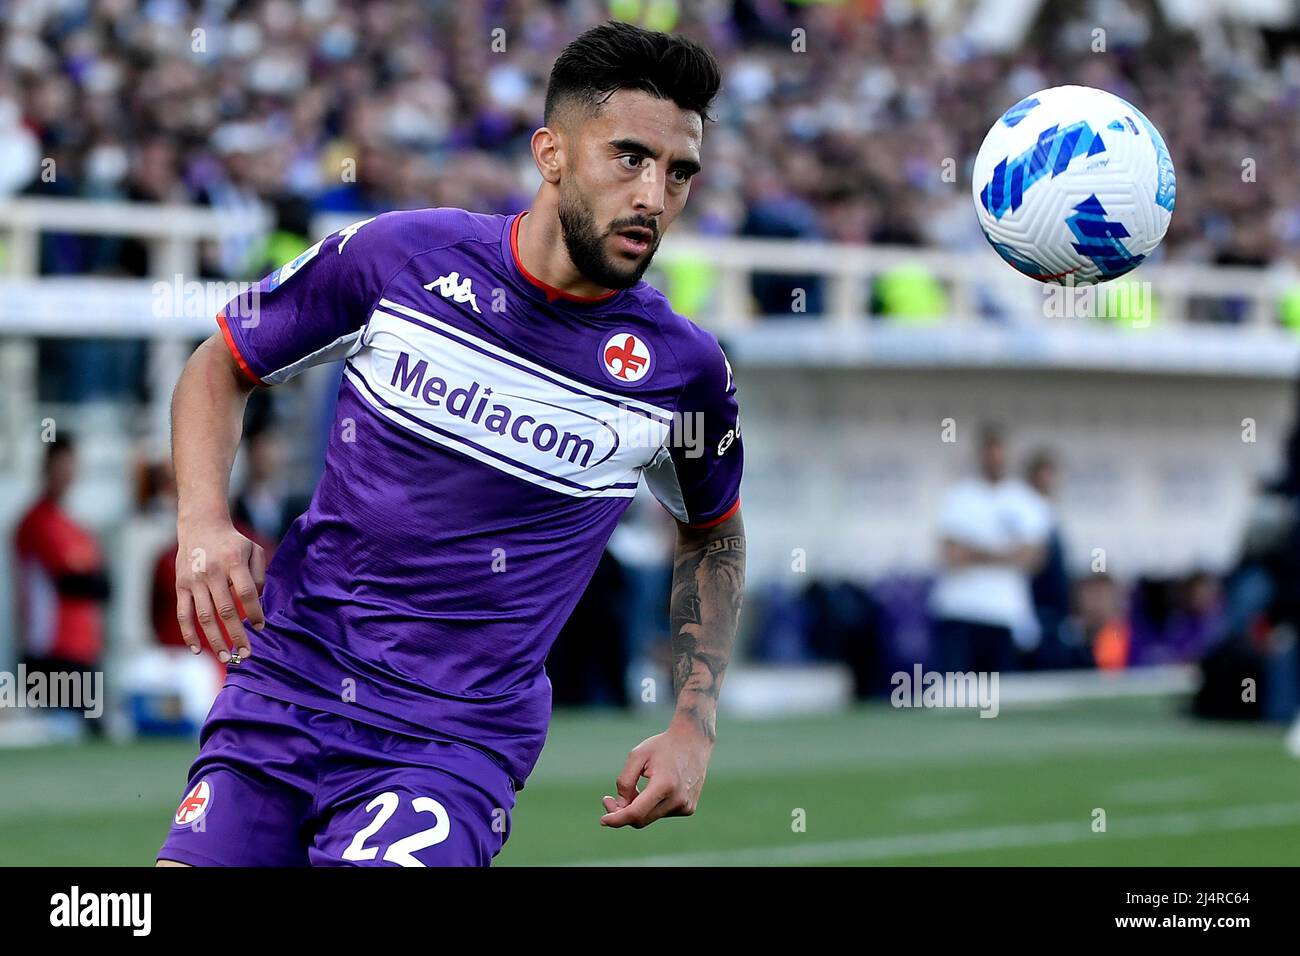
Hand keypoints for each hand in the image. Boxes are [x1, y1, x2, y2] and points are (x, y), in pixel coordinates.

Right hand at [175, 514, 266, 661]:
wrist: (201, 526)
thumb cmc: (233, 542)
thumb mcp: (254, 550)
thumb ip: (258, 575)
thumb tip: (257, 602)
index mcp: (234, 561)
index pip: (246, 592)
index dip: (254, 612)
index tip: (260, 628)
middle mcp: (212, 572)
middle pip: (225, 610)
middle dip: (237, 635)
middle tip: (246, 654)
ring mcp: (194, 580)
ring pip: (204, 616)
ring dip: (215, 640)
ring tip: (227, 658)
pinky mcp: (181, 586)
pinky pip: (184, 614)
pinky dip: (189, 634)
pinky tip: (198, 650)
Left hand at [600, 717, 713, 828]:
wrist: (693, 741)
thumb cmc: (662, 746)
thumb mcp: (637, 756)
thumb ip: (625, 782)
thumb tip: (621, 806)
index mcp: (665, 785)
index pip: (636, 812)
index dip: (617, 819)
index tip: (603, 820)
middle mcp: (677, 799)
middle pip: (641, 819)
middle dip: (622, 813)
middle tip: (608, 800)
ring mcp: (685, 806)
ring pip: (651, 817)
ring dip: (638, 808)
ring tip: (638, 786)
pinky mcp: (688, 808)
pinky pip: (662, 813)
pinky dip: (652, 806)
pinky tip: (658, 786)